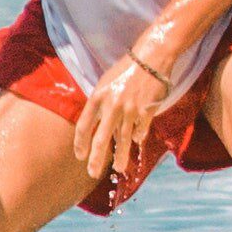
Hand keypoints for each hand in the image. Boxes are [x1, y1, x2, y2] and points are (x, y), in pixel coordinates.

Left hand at [73, 31, 188, 182]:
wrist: (151, 59)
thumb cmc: (126, 70)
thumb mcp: (105, 83)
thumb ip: (99, 104)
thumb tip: (99, 126)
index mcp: (97, 97)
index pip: (83, 126)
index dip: (80, 144)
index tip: (80, 156)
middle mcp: (112, 106)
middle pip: (101, 139)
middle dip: (96, 159)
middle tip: (93, 172)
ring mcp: (130, 110)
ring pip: (122, 140)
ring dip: (120, 156)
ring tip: (119, 168)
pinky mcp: (146, 111)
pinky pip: (140, 130)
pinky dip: (138, 137)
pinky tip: (136, 141)